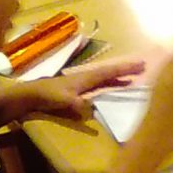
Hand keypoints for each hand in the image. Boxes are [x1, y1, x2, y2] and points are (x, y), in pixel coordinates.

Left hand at [23, 60, 144, 117]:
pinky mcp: (79, 88)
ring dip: (119, 76)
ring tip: (133, 77)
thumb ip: (78, 104)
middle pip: (110, 72)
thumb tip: (92, 107)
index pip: (109, 72)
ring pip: (105, 77)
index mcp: (85, 78)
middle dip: (126, 69)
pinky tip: (114, 86)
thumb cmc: (47, 96)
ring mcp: (82, 82)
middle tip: (142, 66)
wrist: (30, 95)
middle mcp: (86, 77)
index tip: (140, 65)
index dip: (125, 69)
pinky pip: (99, 84)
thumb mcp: (64, 101)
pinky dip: (110, 83)